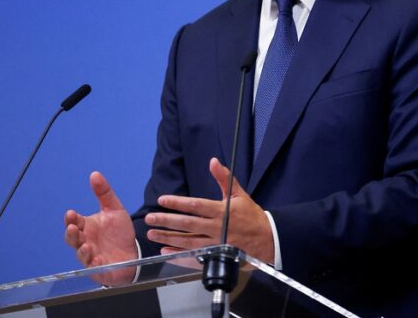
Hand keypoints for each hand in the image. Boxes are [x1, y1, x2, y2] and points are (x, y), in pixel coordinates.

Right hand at [64, 171, 137, 284]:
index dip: (71, 218)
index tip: (71, 213)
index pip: (74, 221)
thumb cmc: (120, 232)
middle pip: (72, 238)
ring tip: (85, 246)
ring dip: (81, 250)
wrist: (133, 251)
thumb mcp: (115, 209)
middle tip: (74, 227)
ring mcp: (90, 255)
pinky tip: (97, 259)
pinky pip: (93, 267)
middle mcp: (85, 241)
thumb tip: (94, 174)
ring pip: (80, 254)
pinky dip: (94, 263)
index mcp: (87, 226)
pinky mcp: (98, 268)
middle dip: (71, 233)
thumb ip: (104, 193)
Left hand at [144, 158, 273, 263]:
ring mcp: (216, 243)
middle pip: (188, 224)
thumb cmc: (251, 215)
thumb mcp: (239, 193)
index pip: (196, 206)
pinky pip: (194, 256)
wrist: (267, 239)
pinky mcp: (216, 255)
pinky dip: (179, 255)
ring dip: (169, 238)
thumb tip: (213, 161)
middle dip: (167, 221)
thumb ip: (224, 178)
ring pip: (188, 242)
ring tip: (152, 234)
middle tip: (150, 219)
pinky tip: (166, 251)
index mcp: (222, 211)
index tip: (162, 200)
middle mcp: (217, 228)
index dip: (178, 203)